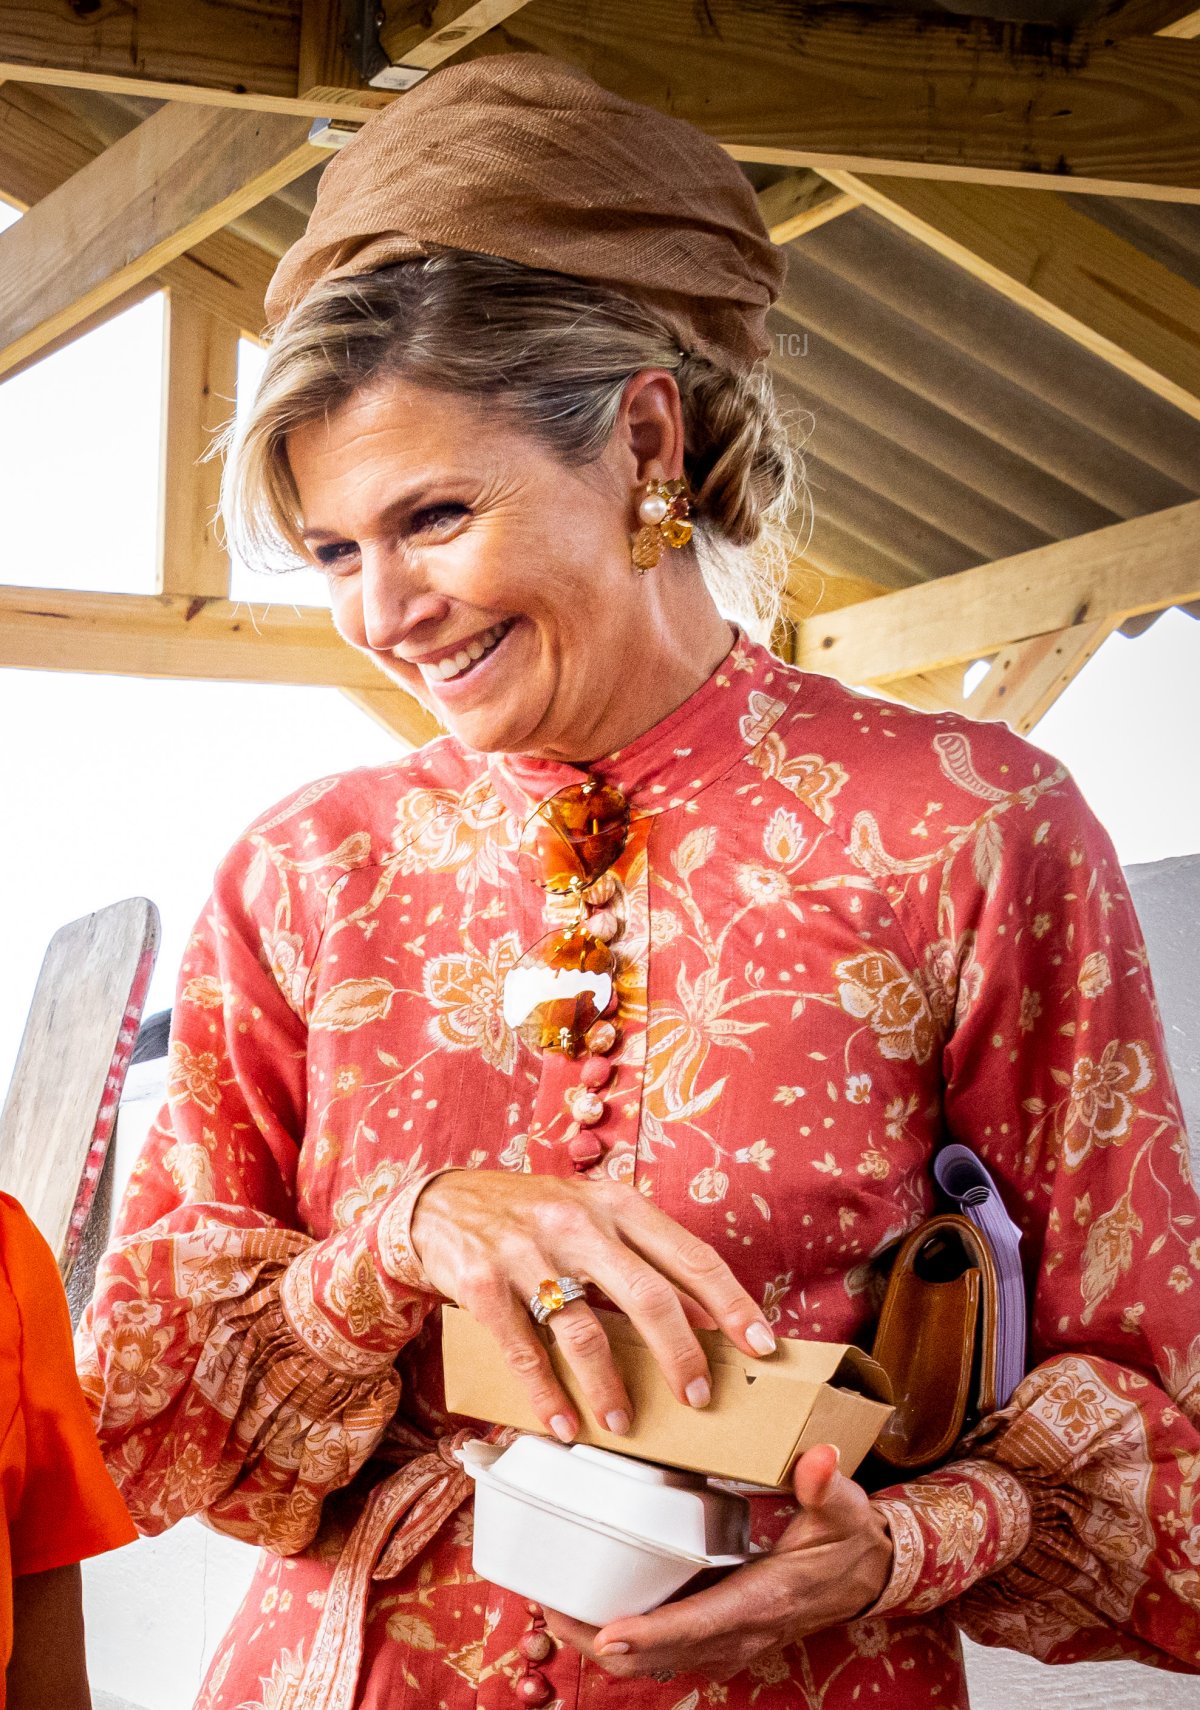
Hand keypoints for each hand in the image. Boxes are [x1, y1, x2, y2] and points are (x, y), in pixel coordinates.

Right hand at [409, 1171, 776, 1440]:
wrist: (440, 1204)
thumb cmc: (531, 1215)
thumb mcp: (593, 1217)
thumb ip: (642, 1260)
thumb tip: (701, 1318)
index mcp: (615, 1204)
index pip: (689, 1254)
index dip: (731, 1303)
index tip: (762, 1345)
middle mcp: (576, 1221)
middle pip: (646, 1295)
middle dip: (680, 1355)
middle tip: (700, 1398)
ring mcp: (526, 1250)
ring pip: (584, 1331)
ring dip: (610, 1388)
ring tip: (626, 1425)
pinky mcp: (482, 1282)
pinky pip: (523, 1351)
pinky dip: (547, 1395)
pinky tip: (563, 1424)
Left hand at [543, 1444, 892, 1683]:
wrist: (863, 1575)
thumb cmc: (847, 1539)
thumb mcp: (843, 1508)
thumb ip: (825, 1485)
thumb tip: (819, 1459)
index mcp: (763, 1601)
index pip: (701, 1625)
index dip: (653, 1634)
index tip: (609, 1634)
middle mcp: (739, 1632)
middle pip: (661, 1653)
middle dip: (600, 1638)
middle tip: (548, 1604)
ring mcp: (727, 1641)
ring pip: (655, 1658)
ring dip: (603, 1640)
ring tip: (553, 1603)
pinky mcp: (718, 1636)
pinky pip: (663, 1648)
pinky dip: (624, 1636)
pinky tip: (590, 1606)